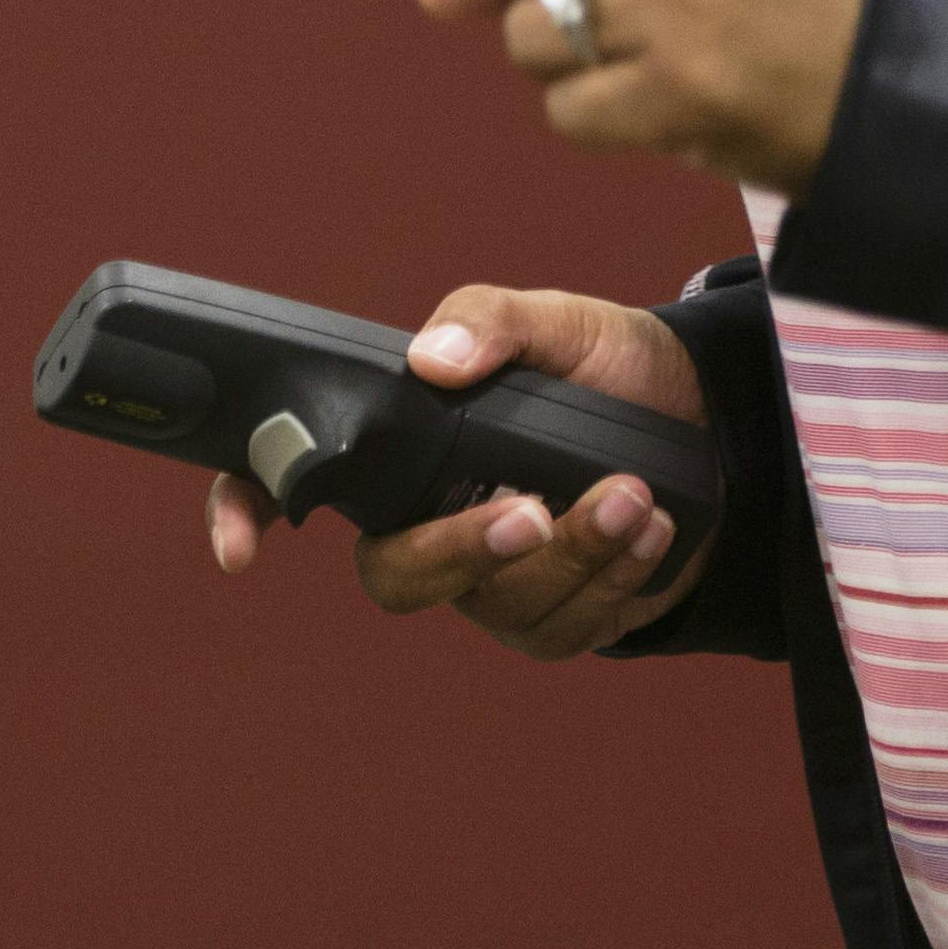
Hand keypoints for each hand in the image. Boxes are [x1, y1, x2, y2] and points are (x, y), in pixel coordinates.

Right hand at [202, 284, 709, 657]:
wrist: (708, 424)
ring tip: (636, 494)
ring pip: (497, 605)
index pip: (296, 484)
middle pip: (396, 575)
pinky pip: (563, 628)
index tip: (239, 549)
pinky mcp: (552, 620)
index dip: (245, 512)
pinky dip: (614, 576)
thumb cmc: (609, 368)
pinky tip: (652, 526)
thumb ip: (492, 320)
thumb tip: (430, 358)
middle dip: (463, 550)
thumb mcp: (559, 321)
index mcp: (407, 449)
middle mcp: (430, 522)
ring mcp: (489, 583)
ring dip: (575, 553)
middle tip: (533, 509)